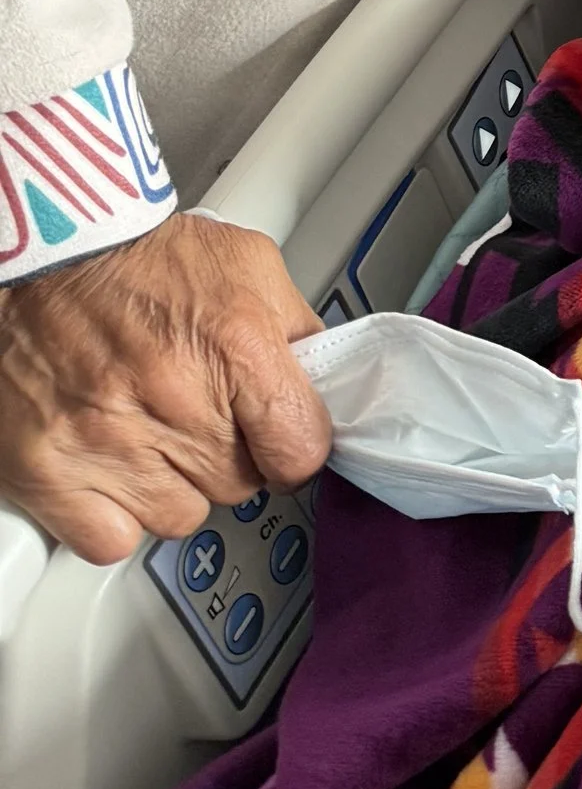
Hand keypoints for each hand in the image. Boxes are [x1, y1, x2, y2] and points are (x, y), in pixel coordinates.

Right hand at [0, 213, 329, 564]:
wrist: (49, 249)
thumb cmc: (141, 255)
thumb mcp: (248, 265)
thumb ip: (296, 329)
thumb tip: (325, 378)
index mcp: (234, 344)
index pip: (301, 449)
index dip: (296, 446)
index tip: (283, 438)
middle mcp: (174, 398)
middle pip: (241, 484)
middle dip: (230, 453)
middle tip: (200, 411)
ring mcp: (108, 441)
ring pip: (181, 515)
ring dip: (174, 484)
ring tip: (152, 429)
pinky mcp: (49, 471)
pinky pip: (111, 539)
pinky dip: (115, 515)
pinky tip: (114, 465)